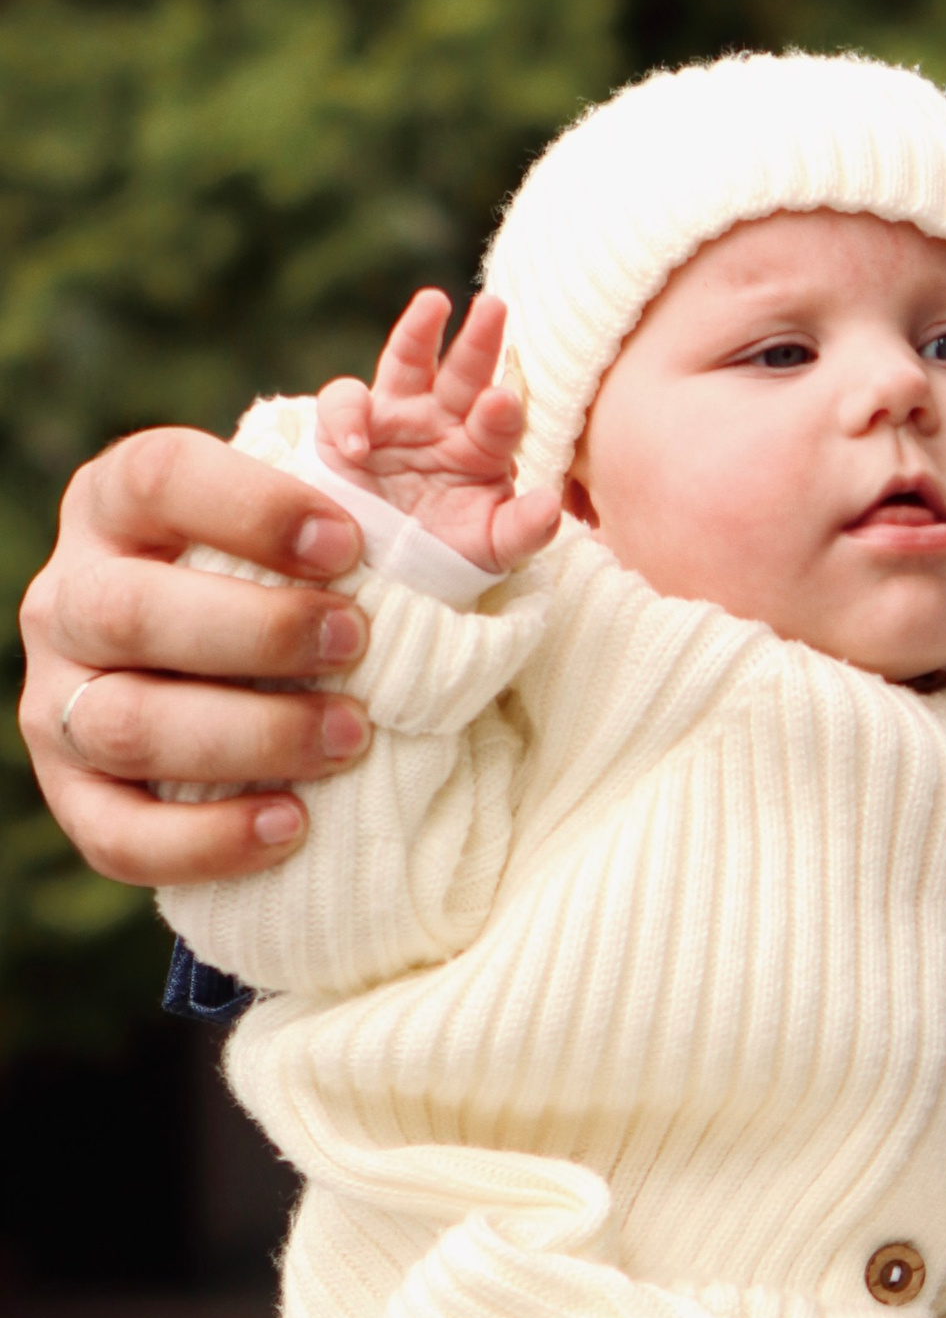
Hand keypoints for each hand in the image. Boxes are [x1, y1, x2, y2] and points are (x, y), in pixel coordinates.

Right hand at [20, 429, 370, 884]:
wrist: (220, 683)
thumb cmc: (285, 589)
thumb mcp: (310, 540)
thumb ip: (371, 522)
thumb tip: (516, 520)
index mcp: (118, 508)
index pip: (156, 478)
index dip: (251, 507)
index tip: (350, 542)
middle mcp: (67, 598)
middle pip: (129, 610)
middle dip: (256, 632)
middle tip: (359, 643)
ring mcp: (57, 702)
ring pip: (126, 724)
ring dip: (248, 735)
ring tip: (351, 737)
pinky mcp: (72, 796)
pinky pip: (117, 834)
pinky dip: (206, 840)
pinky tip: (293, 827)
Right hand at [314, 288, 560, 574]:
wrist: (387, 566)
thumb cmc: (449, 548)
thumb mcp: (490, 547)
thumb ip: (523, 530)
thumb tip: (554, 506)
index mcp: (486, 443)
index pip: (500, 417)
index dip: (502, 410)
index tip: (502, 403)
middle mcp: (445, 418)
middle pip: (466, 371)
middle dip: (480, 339)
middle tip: (497, 306)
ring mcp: (397, 415)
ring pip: (409, 362)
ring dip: (419, 331)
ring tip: (434, 303)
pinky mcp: (348, 426)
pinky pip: (345, 403)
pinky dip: (348, 415)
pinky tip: (357, 444)